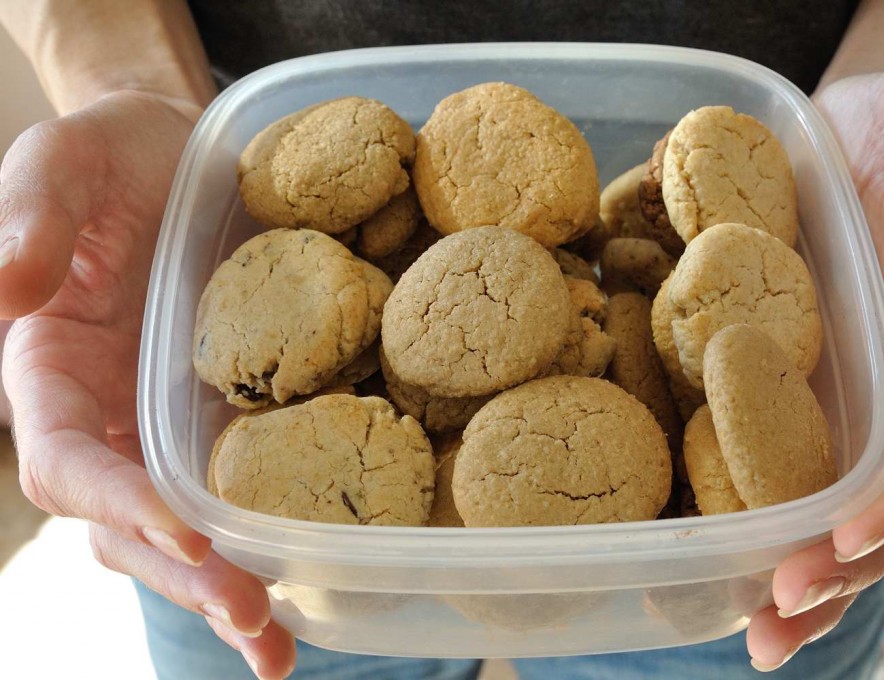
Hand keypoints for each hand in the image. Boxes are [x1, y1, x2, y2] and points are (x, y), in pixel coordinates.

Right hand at [0, 91, 295, 678]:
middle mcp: (106, 419)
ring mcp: (167, 429)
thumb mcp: (64, 161)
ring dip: (226, 590)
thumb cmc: (113, 155)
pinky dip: (268, 543)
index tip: (177, 530)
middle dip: (184, 577)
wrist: (184, 153)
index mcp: (50, 371)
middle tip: (251, 619)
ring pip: (182, 533)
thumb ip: (29, 218)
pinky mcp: (230, 420)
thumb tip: (5, 289)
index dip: (113, 501)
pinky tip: (313, 586)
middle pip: (126, 526)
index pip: (65, 460)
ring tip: (279, 645)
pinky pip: (241, 493)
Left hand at [745, 64, 883, 670]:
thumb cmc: (878, 131)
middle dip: (854, 563)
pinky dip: (776, 551)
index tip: (854, 528)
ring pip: (858, 524)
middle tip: (782, 605)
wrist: (824, 148)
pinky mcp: (808, 418)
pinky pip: (805, 498)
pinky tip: (730, 596)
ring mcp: (865, 415)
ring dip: (817, 589)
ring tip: (759, 640)